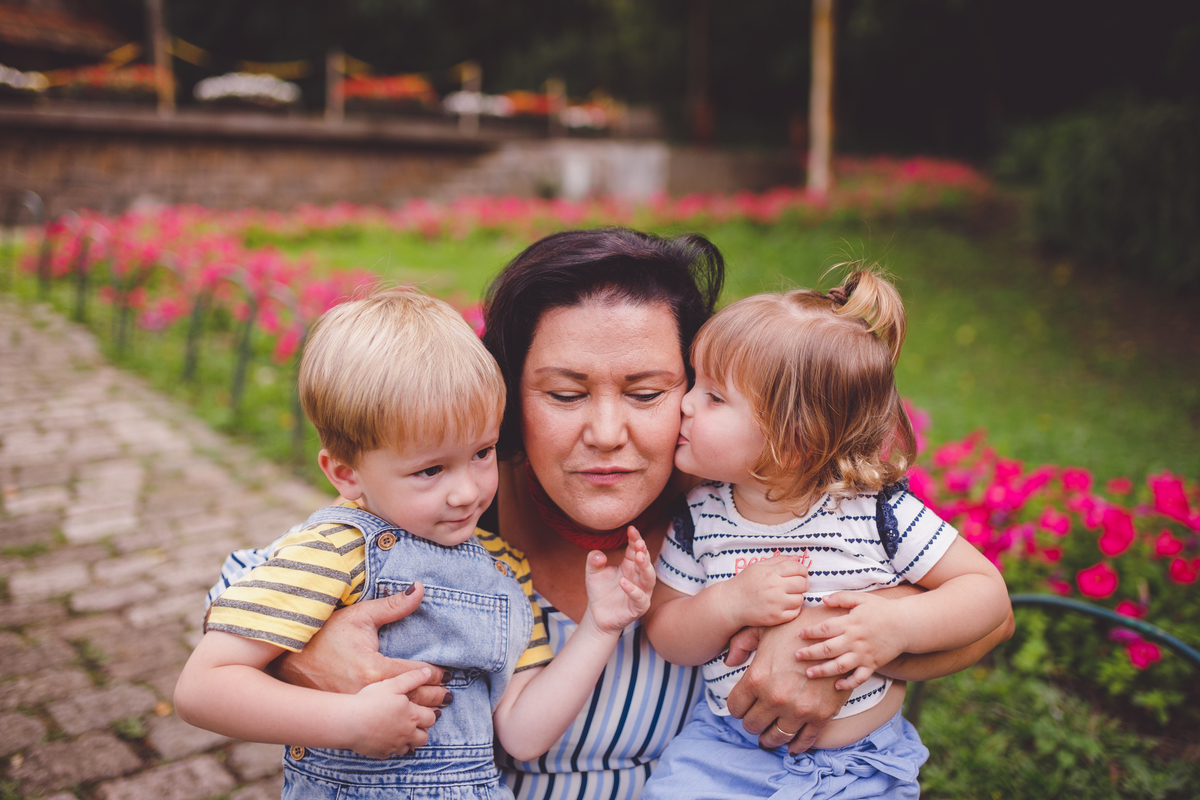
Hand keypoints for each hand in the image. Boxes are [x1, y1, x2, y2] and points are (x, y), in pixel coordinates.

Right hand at [272, 582, 448, 708]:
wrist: (287, 659)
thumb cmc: (324, 634)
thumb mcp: (360, 616)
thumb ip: (393, 606)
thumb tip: (420, 588)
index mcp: (375, 670)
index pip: (417, 675)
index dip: (435, 675)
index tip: (447, 674)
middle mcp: (369, 693)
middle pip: (412, 700)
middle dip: (433, 697)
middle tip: (448, 694)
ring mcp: (357, 707)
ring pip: (397, 717)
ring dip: (417, 712)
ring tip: (434, 709)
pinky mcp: (347, 713)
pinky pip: (378, 722)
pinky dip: (394, 722)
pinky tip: (404, 720)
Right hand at [348, 667, 439, 758]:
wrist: (349, 721)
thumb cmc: (370, 700)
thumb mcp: (392, 684)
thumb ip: (412, 678)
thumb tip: (428, 672)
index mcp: (412, 716)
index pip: (431, 718)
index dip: (428, 713)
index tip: (420, 710)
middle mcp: (406, 733)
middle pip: (424, 737)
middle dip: (421, 730)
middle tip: (412, 721)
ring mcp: (394, 745)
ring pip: (410, 748)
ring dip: (408, 741)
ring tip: (399, 730)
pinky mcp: (382, 753)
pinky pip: (391, 753)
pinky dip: (391, 747)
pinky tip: (384, 738)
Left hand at [583, 526, 655, 634]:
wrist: (597, 616)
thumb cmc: (599, 592)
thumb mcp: (592, 573)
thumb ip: (593, 561)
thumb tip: (599, 555)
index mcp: (629, 565)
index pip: (636, 549)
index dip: (635, 539)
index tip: (631, 528)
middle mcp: (638, 577)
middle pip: (645, 561)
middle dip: (643, 551)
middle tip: (639, 542)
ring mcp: (641, 592)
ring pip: (649, 578)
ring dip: (645, 567)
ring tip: (639, 556)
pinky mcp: (638, 607)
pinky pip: (640, 598)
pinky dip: (633, 590)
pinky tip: (623, 582)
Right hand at [722, 554, 807, 628]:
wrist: (731, 603)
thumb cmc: (745, 583)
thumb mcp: (758, 566)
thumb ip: (778, 560)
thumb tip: (796, 558)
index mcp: (770, 572)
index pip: (797, 568)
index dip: (802, 570)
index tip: (800, 573)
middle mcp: (774, 587)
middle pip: (802, 583)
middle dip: (802, 583)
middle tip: (796, 585)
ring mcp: (775, 603)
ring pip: (800, 599)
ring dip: (797, 597)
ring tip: (789, 596)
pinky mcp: (776, 617)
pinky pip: (795, 613)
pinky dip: (793, 609)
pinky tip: (785, 606)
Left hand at [726, 603, 850, 753]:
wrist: (837, 632)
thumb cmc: (797, 626)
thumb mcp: (764, 627)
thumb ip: (741, 643)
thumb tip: (729, 662)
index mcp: (758, 677)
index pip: (735, 707)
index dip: (736, 708)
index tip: (741, 707)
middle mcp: (776, 697)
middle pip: (753, 725)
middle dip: (751, 723)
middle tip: (754, 721)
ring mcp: (799, 709)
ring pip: (776, 737)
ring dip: (769, 738)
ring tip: (767, 737)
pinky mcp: (822, 715)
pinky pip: (805, 740)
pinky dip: (796, 746)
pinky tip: (791, 747)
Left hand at [795, 592, 906, 690]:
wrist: (907, 624)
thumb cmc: (882, 609)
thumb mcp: (862, 599)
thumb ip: (841, 598)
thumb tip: (822, 599)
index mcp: (850, 623)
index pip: (825, 628)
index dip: (811, 632)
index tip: (800, 634)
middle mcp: (855, 640)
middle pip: (828, 649)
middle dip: (810, 653)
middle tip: (796, 656)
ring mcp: (864, 654)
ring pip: (840, 666)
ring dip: (823, 671)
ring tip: (809, 673)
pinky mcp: (873, 664)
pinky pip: (859, 677)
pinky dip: (848, 683)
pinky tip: (837, 686)